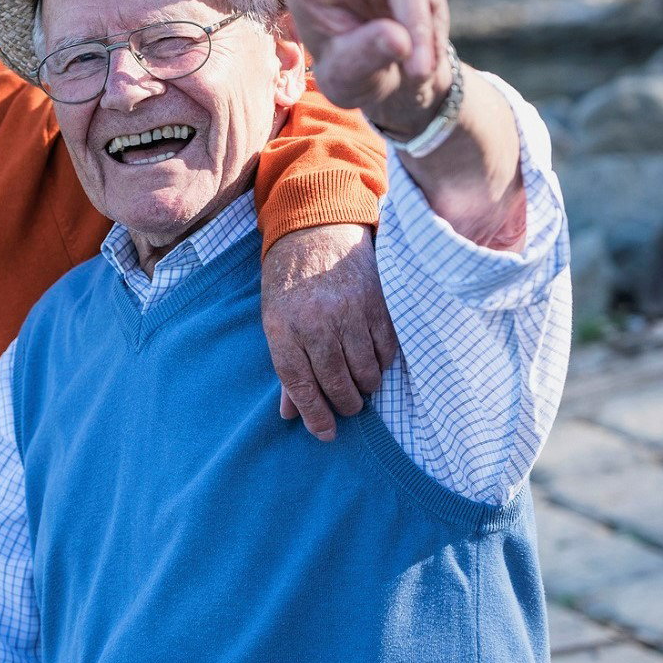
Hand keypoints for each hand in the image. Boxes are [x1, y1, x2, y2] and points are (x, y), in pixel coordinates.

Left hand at [261, 224, 397, 440]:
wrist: (316, 229)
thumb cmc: (289, 281)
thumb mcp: (276, 320)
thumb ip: (286, 368)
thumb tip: (289, 415)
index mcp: (283, 329)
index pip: (299, 384)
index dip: (314, 414)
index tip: (325, 433)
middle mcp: (316, 323)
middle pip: (335, 382)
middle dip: (344, 404)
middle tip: (348, 407)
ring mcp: (348, 313)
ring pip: (365, 372)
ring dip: (365, 387)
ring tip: (361, 386)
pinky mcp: (376, 303)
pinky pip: (386, 350)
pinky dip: (383, 364)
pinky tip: (375, 363)